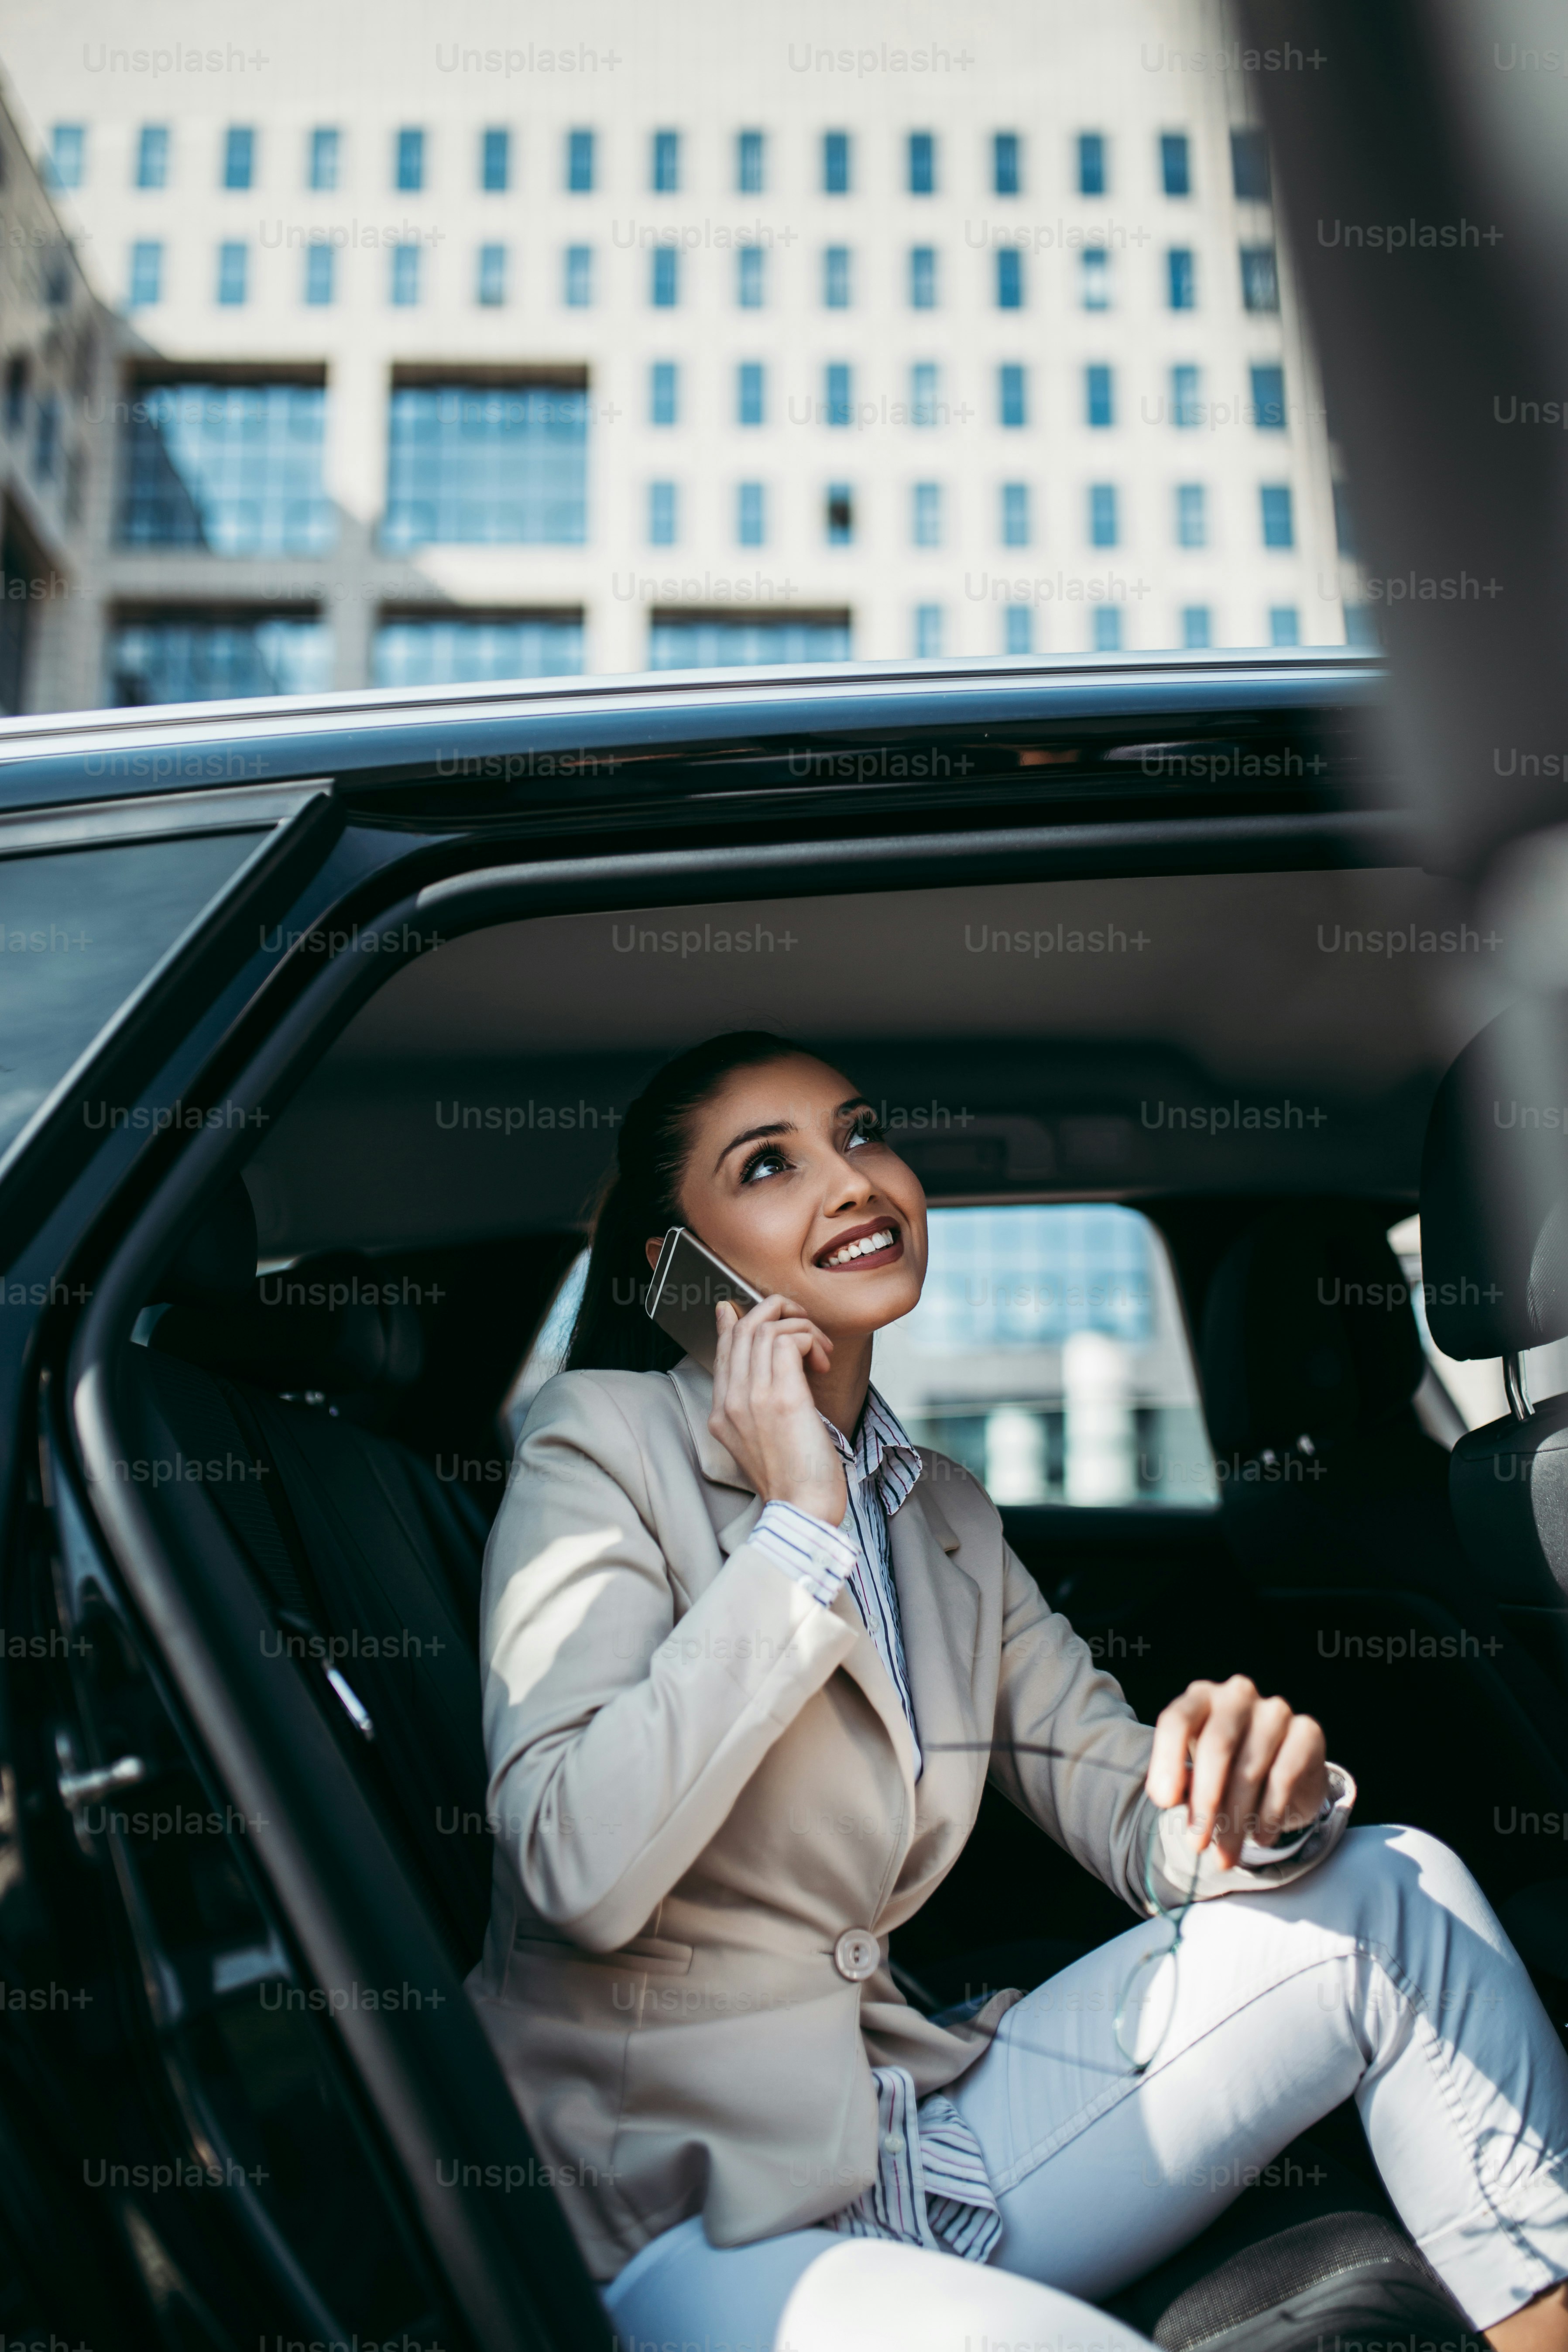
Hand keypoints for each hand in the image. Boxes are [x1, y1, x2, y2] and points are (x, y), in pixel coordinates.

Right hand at [708, 1296, 846, 1527]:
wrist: (801, 1510)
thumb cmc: (793, 1477)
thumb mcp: (762, 1436)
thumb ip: (757, 1400)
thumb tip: (765, 1370)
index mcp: (722, 1412)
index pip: (725, 1346)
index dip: (742, 1320)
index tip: (758, 1310)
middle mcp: (731, 1401)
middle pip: (744, 1327)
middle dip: (778, 1312)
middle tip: (805, 1325)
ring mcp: (752, 1398)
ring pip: (766, 1327)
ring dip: (801, 1327)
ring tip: (820, 1350)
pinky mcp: (781, 1398)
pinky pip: (787, 1341)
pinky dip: (809, 1340)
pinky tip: (822, 1360)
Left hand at [1145, 1675, 1327, 1868]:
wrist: (1282, 1774)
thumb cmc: (1225, 1771)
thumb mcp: (1197, 1774)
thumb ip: (1182, 1782)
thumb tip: (1170, 1797)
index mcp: (1201, 1697)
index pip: (1177, 1721)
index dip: (1167, 1761)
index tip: (1164, 1803)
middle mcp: (1238, 1695)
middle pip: (1216, 1746)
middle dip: (1205, 1801)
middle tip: (1196, 1844)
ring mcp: (1275, 1711)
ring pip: (1249, 1769)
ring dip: (1235, 1821)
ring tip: (1226, 1854)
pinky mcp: (1308, 1732)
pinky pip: (1283, 1778)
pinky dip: (1269, 1815)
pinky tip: (1261, 1837)